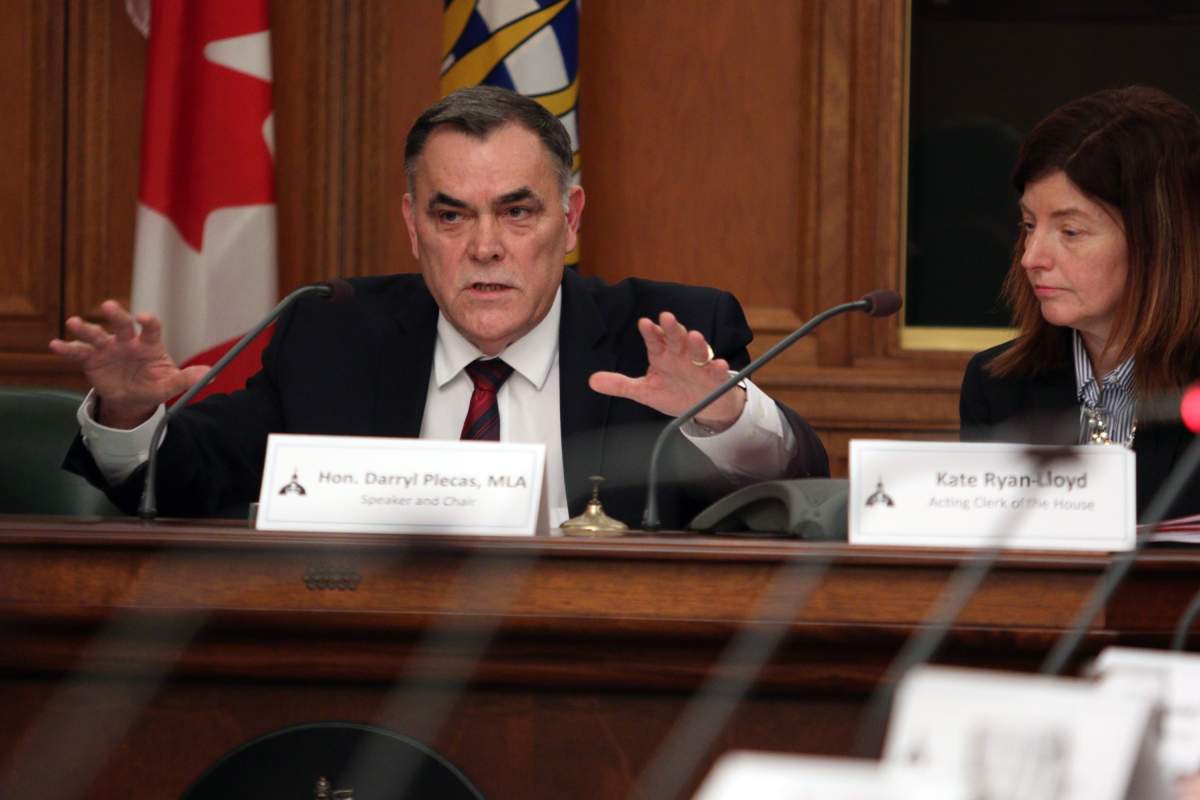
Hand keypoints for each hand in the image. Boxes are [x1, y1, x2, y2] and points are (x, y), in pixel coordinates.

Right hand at [48, 300, 209, 428]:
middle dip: (116, 315)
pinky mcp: (91, 359)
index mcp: (149, 345)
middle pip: (122, 325)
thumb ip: (185, 379)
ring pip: (96, 335)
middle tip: (110, 306)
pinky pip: (78, 352)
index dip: (148, 322)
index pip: (151, 329)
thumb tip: (208, 374)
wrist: (132, 398)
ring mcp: (108, 348)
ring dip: (86, 329)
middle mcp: (127, 341)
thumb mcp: (169, 386)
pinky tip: (55, 344)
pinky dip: (67, 348)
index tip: (144, 318)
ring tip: (74, 323)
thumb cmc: (153, 386)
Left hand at [588, 311, 745, 429]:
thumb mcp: (644, 391)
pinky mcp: (714, 378)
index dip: (650, 332)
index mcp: (662, 355)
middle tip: (667, 317)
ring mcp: (698, 365)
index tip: (644, 323)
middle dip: (672, 328)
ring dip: (697, 343)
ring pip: (698, 350)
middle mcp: (680, 355)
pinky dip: (719, 368)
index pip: (654, 340)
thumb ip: (620, 385)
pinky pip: (717, 371)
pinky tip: (719, 365)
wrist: (702, 408)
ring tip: (694, 336)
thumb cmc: (673, 392)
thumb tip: (593, 381)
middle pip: (676, 338)